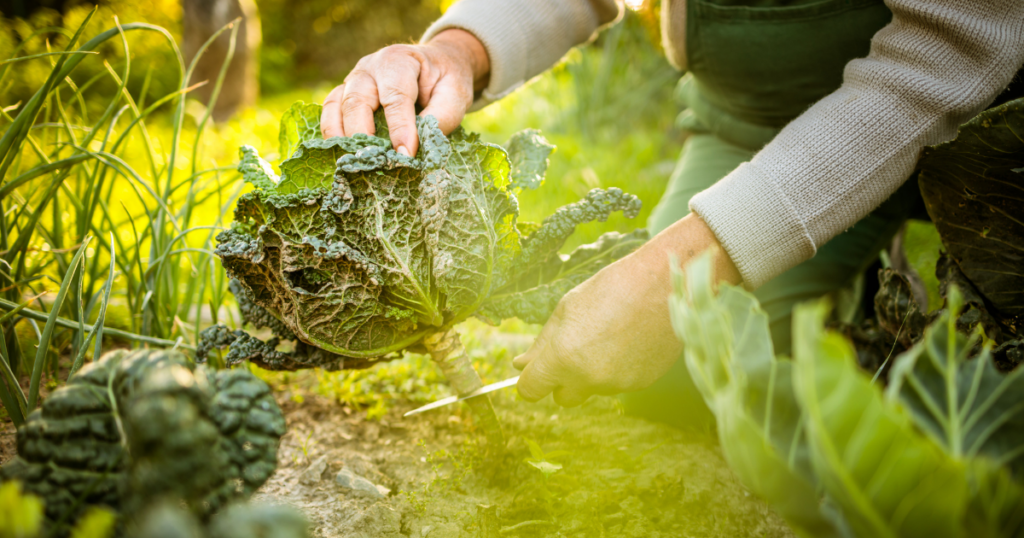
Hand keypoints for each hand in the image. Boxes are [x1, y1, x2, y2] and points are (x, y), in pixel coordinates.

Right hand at [320, 29, 489, 155]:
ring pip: (335, 105)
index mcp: (398, 61)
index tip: (405, 155)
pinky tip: (341, 155)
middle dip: (363, 135)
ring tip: (353, 163)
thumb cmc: (444, 81)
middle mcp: (369, 67)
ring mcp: (352, 79)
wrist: (436, 66)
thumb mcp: (454, 95)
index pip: (395, 96)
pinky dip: (331, 133)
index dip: (399, 127)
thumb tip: (416, 149)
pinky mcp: (344, 94)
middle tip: (374, 162)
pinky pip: (329, 111)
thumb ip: (439, 118)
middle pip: (357, 100)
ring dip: (340, 137)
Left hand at [512, 214, 741, 406]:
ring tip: (609, 333)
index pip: (531, 390)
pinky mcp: (640, 384)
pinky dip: (617, 369)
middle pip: (562, 397)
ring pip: (592, 388)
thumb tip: (520, 365)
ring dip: (592, 371)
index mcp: (563, 357)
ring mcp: (617, 384)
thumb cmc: (612, 288)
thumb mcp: (567, 309)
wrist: (665, 285)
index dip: (530, 380)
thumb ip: (543, 343)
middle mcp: (588, 377)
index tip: (536, 370)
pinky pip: (617, 384)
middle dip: (562, 380)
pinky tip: (628, 340)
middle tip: (573, 349)